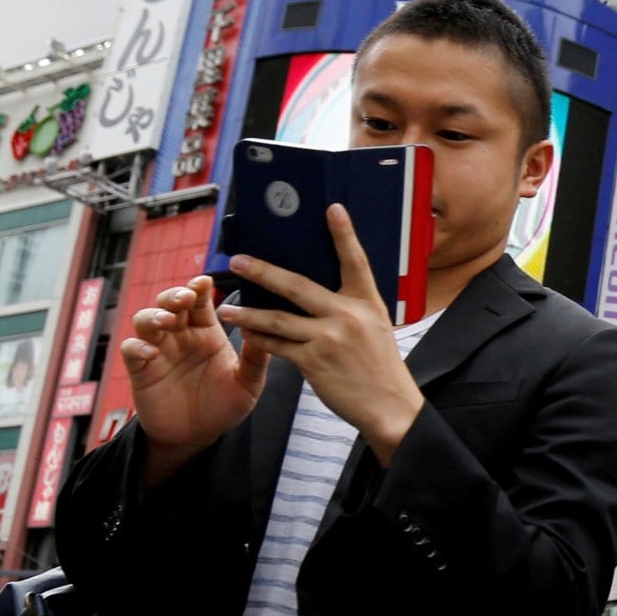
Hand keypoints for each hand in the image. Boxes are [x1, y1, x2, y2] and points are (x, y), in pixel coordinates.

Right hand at [122, 272, 267, 481]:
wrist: (196, 437)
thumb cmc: (223, 406)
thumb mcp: (247, 384)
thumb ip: (255, 359)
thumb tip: (266, 329)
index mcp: (206, 332)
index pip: (200, 301)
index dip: (199, 288)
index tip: (205, 281)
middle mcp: (180, 335)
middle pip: (170, 302)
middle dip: (175, 295)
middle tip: (186, 297)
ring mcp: (159, 350)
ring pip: (146, 319)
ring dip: (154, 315)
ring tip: (167, 321)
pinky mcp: (141, 369)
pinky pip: (131, 349)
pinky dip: (137, 346)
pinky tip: (150, 352)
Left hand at [218, 206, 425, 465]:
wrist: (390, 406)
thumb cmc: (379, 366)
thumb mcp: (374, 327)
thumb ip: (348, 307)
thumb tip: (313, 292)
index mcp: (367, 302)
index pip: (355, 261)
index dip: (344, 234)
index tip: (332, 209)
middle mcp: (348, 316)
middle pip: (297, 286)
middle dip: (263, 272)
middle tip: (238, 261)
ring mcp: (329, 339)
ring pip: (278, 319)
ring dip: (248, 313)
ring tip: (227, 308)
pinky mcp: (314, 362)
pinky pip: (278, 346)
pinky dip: (260, 339)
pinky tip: (246, 334)